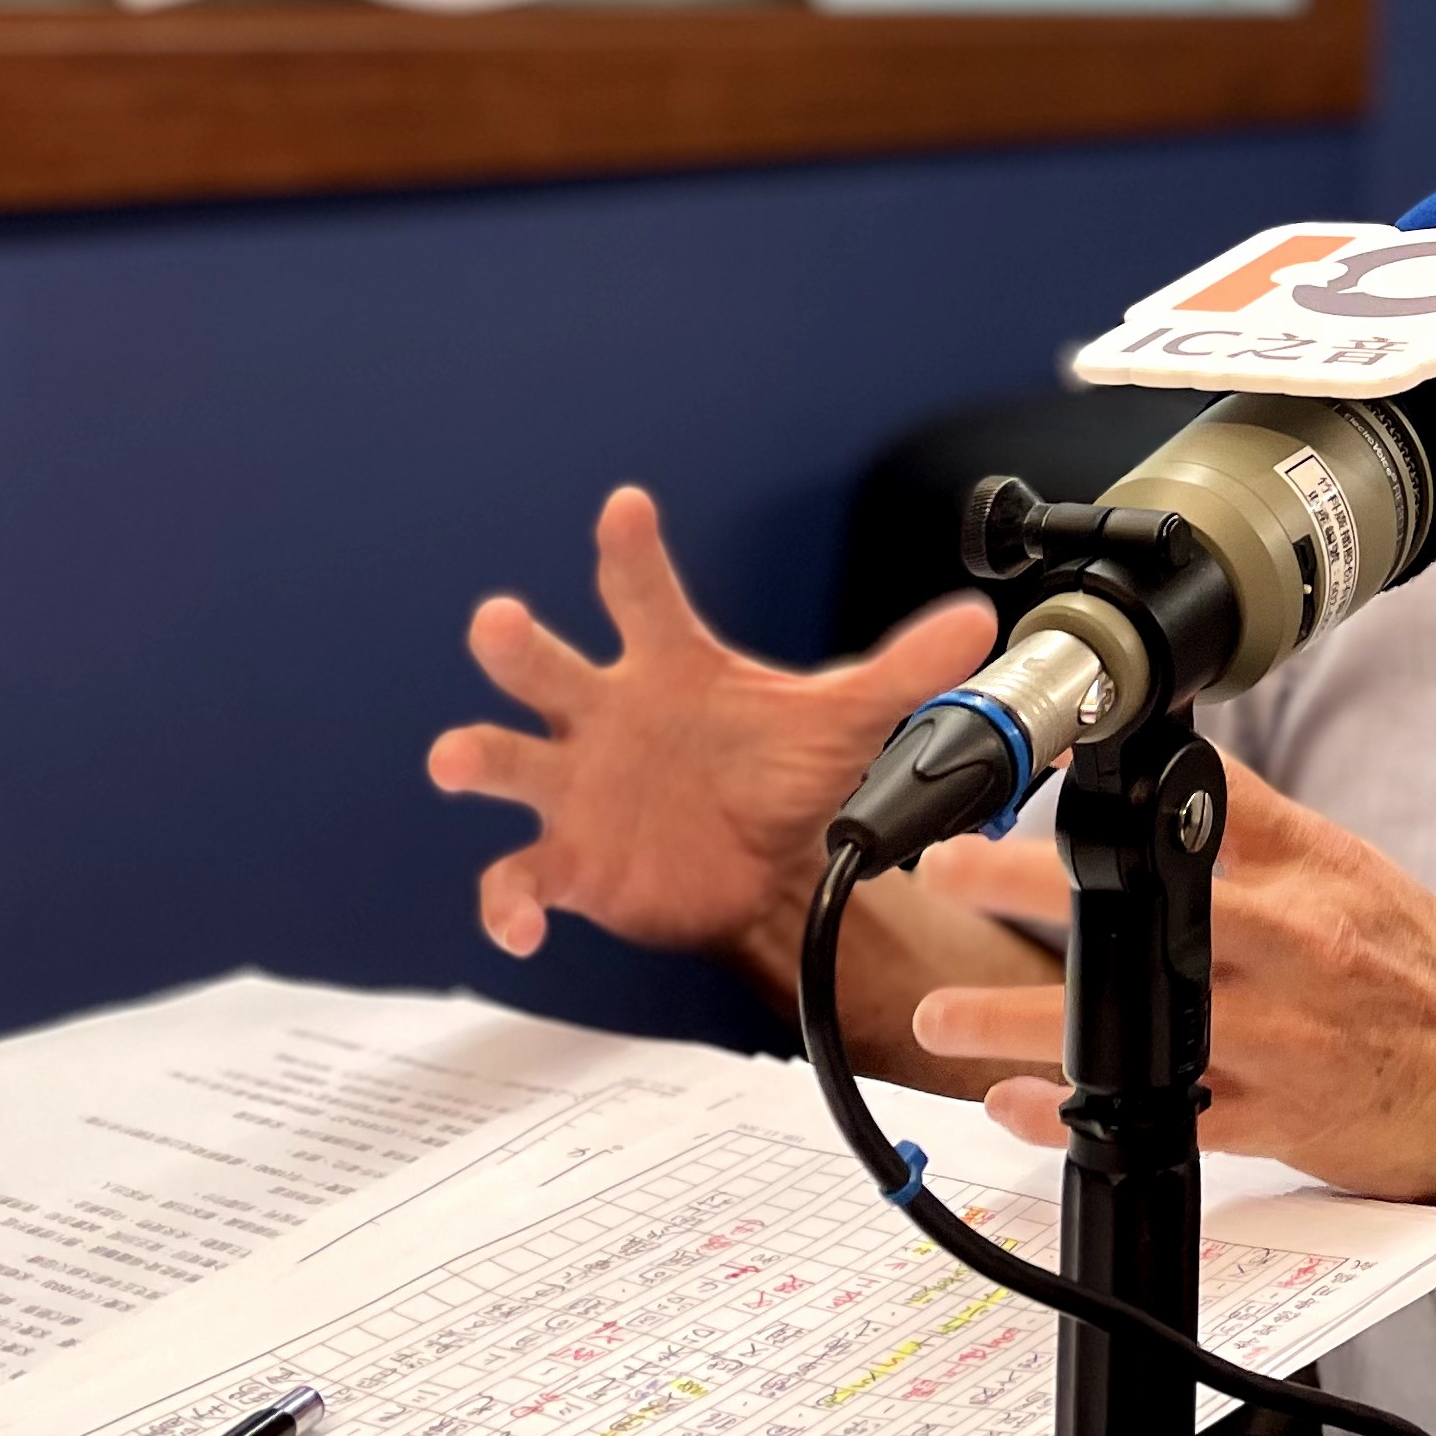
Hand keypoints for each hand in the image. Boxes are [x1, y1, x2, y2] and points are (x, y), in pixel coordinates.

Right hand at [427, 485, 998, 971]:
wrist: (769, 872)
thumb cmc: (782, 777)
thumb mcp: (846, 720)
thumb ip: (905, 669)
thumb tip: (976, 621)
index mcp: (669, 667)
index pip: (643, 592)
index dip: (630, 549)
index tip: (628, 508)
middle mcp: (607, 715)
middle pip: (544, 666)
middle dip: (517, 643)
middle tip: (502, 621)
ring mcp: (576, 787)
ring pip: (504, 760)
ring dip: (476, 756)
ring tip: (458, 757)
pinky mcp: (568, 861)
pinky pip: (517, 879)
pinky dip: (509, 904)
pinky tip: (522, 927)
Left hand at [908, 761, 1435, 1222]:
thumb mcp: (1363, 875)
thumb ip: (1272, 829)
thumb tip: (1192, 764)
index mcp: (1316, 869)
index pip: (1200, 799)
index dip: (1102, 782)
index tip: (1024, 767)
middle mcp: (1296, 940)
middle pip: (1141, 900)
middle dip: (1028, 883)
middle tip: (947, 870)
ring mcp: (1284, 1032)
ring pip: (1129, 1020)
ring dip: (1018, 1019)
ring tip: (939, 1017)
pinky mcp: (1282, 1116)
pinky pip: (1159, 1116)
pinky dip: (1079, 1116)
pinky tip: (1022, 1110)